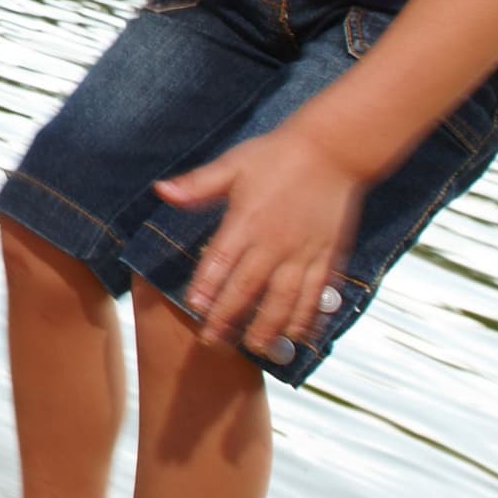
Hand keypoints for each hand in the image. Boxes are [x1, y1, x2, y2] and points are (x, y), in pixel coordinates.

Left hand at [155, 126, 362, 361]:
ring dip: (269, 327)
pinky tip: (300, 336)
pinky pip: (317, 294)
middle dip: (228, 319)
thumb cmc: (278, 154)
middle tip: (213, 343)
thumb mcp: (233, 164)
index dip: (206, 287)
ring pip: (284, 300)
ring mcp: (303, 252)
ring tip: (255, 348)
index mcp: (246, 220)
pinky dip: (308, 318)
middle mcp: (274, 242)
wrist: (334, 149)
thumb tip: (162, 191)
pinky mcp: (328, 256)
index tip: (194, 308)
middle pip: (248, 289)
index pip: (220, 261)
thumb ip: (198, 185)